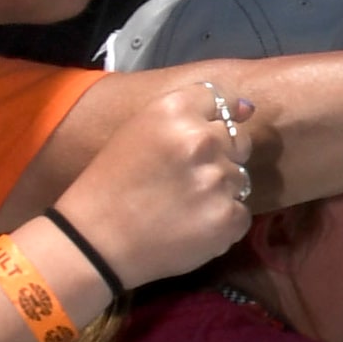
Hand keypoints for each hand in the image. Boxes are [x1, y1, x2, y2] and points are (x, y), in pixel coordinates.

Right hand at [61, 86, 256, 288]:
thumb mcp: (139, 132)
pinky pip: (241, 212)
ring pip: (240, 178)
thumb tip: (247, 108)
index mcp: (174, 111)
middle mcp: (201, 140)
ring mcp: (218, 180)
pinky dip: (222, 220)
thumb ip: (191, 115)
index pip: (220, 100)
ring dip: (220, 190)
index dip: (213, 119)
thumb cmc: (111, 183)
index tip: (197, 139)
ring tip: (182, 204)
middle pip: (238, 140)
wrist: (95, 241)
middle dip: (219, 156)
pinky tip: (190, 225)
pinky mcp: (229, 217)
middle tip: (183, 178)